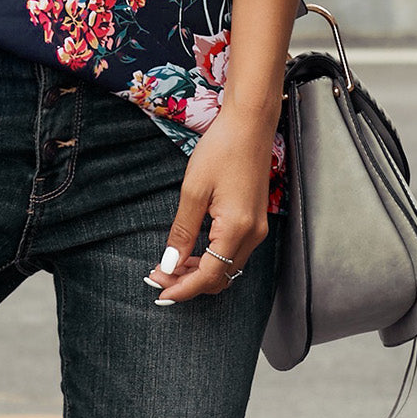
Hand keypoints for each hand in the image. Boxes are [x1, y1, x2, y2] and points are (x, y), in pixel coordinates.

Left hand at [145, 105, 274, 302]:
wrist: (249, 125)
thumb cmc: (221, 150)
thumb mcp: (194, 190)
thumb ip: (182, 231)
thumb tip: (170, 264)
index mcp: (237, 229)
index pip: (210, 275)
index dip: (183, 288)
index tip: (159, 292)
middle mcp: (253, 235)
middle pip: (221, 277)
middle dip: (189, 283)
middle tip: (159, 277)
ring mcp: (257, 229)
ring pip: (228, 267)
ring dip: (200, 272)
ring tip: (170, 265)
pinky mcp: (256, 221)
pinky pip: (234, 253)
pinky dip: (213, 259)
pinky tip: (192, 252)